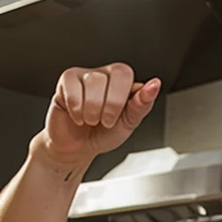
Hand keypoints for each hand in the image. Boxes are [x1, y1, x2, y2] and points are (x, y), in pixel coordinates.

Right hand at [35, 63, 160, 167]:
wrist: (78, 147)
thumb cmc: (104, 133)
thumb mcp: (129, 123)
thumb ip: (142, 104)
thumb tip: (155, 84)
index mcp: (121, 82)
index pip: (125, 74)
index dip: (123, 97)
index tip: (121, 116)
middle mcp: (103, 74)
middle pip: (112, 76)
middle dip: (111, 105)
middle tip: (106, 122)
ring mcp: (83, 75)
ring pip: (93, 83)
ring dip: (93, 110)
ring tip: (91, 120)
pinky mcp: (66, 81)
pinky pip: (73, 90)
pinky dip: (77, 110)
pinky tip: (78, 117)